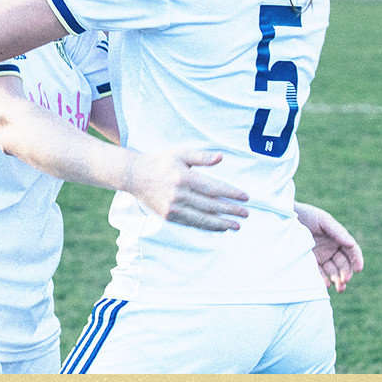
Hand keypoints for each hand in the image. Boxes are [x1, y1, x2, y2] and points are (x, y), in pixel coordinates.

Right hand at [129, 146, 249, 230]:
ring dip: (221, 223)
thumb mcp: (180, 154)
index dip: (231, 194)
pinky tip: (218, 227)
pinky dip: (207, 226)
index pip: (213, 188)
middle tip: (245, 214)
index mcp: (184, 177)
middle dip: (230, 210)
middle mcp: (179, 194)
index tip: (245, 198)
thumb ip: (201, 157)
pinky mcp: (168, 216)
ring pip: (202, 218)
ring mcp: (173, 207)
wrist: (135, 175)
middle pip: (211, 205)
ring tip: (236, 226)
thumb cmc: (161, 162)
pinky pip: (192, 223)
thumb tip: (221, 158)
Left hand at [296, 201, 361, 290]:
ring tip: (339, 287)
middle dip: (346, 273)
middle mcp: (331, 249)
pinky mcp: (309, 263)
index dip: (357, 260)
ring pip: (333, 272)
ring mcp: (320, 257)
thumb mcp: (323, 220)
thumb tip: (352, 244)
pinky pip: (318, 274)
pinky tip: (326, 284)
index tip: (359, 269)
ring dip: (337, 280)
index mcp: (338, 239)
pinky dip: (323, 280)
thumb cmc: (306, 215)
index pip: (351, 251)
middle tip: (345, 280)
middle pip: (343, 264)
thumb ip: (338, 232)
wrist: (285, 218)